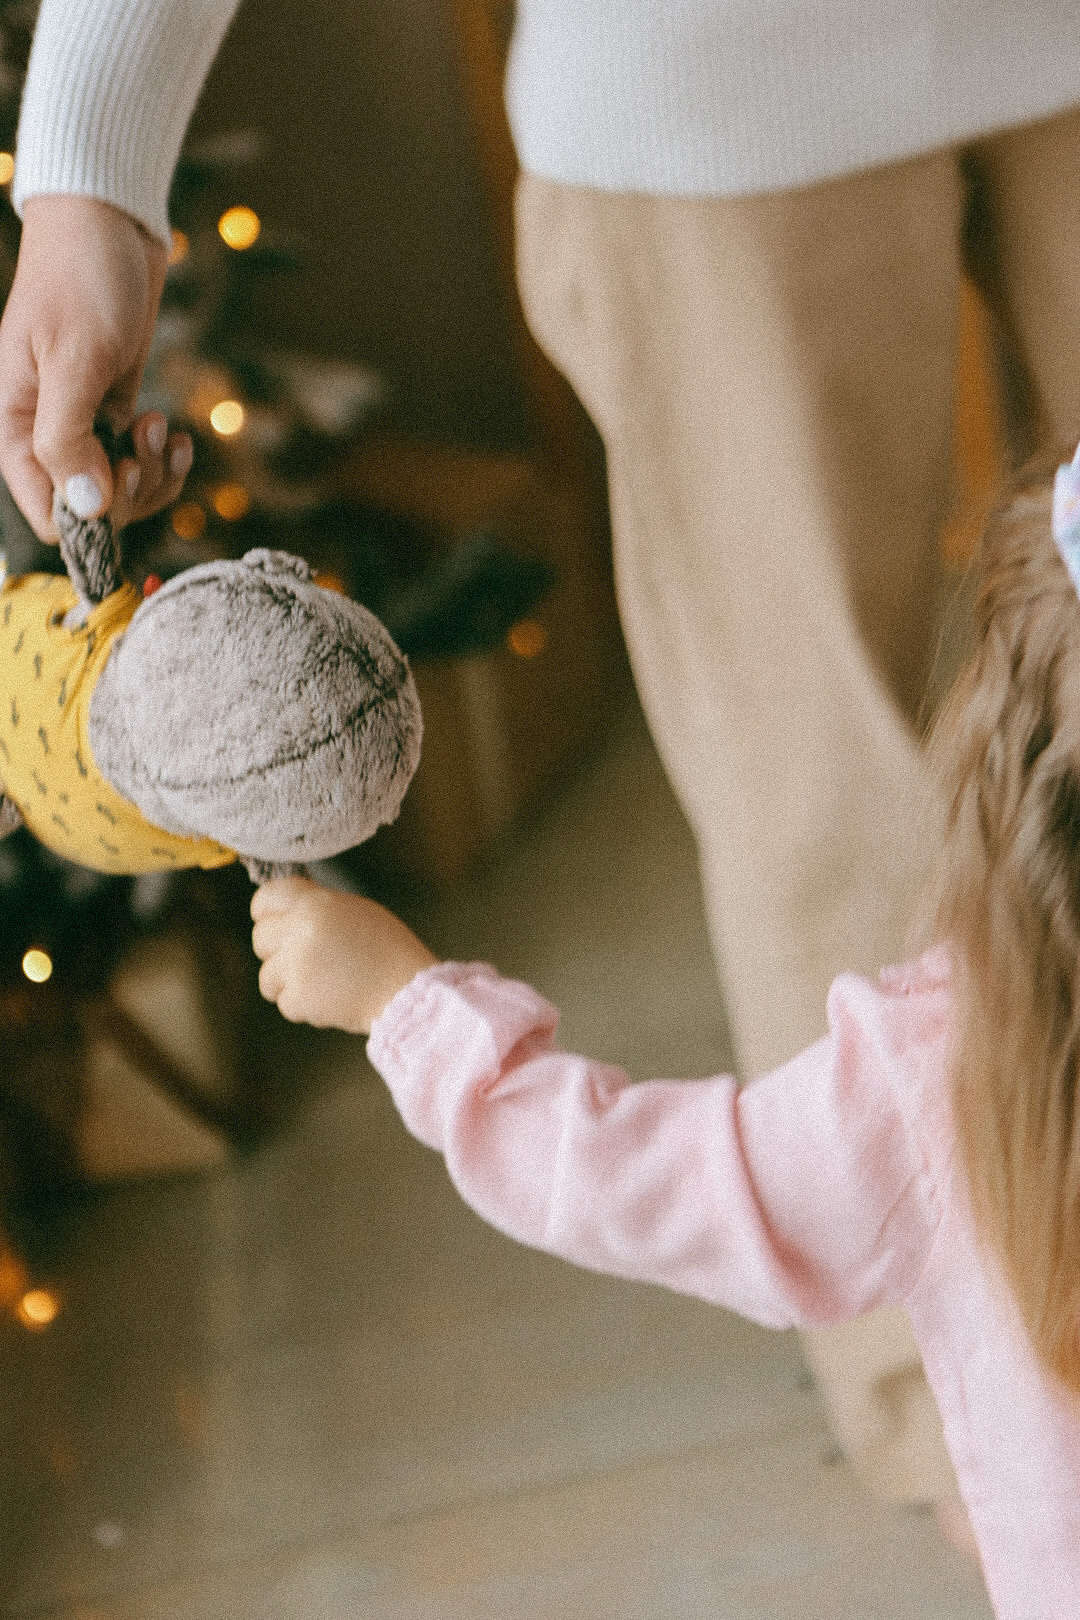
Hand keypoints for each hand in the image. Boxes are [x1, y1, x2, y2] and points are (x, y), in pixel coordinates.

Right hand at [0, 195, 192, 539]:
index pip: (48, 511)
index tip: (122, 477)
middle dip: (131, 489)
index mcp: (17, 425)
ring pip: (122, 488)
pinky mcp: (115, 406)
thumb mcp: (73, 358)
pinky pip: (140, 460)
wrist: (107, 220)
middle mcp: (46, 430)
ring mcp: (83, 420)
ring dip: (153, 472)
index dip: (91, 515)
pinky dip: (164, 457)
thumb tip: (85, 510)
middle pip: (93, 508)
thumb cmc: (81, 277)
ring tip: (161, 426)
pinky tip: (177, 435)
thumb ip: (69, 438)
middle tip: (147, 442)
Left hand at [251, 876, 436, 1035]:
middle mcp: (301, 930)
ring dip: (287, 983)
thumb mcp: (357, 911)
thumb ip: (318, 907)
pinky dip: (303, 1006)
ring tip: (322, 982)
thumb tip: (288, 909)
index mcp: (317, 903)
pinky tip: (330, 999)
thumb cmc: (389, 951)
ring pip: (266, 976)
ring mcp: (297, 965)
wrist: (407, 991)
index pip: (266, 898)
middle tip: (306, 960)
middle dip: (276, 952)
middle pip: (260, 939)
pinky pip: (284, 1002)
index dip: (265, 912)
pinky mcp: (299, 997)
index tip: (271, 922)